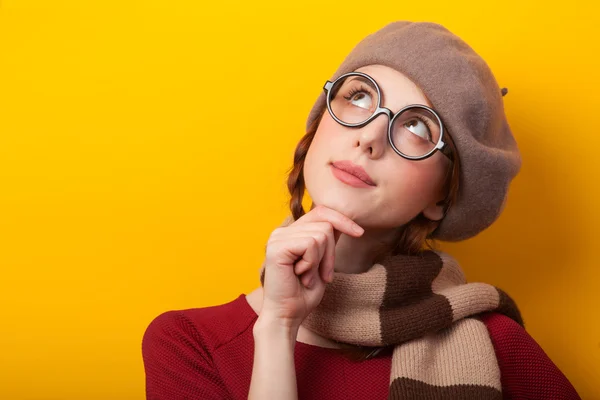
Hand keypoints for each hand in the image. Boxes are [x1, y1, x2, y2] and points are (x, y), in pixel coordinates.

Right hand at [260, 205, 363, 328]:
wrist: (288, 316)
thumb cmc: (304, 293)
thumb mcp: (322, 262)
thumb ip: (327, 241)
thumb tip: (342, 222)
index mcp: (291, 233)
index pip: (321, 212)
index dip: (342, 220)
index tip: (360, 233)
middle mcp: (282, 231)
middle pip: (325, 224)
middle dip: (331, 252)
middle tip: (321, 275)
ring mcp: (277, 238)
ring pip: (321, 234)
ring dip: (321, 261)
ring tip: (306, 276)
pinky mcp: (277, 247)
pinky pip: (310, 244)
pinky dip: (312, 263)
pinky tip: (300, 275)